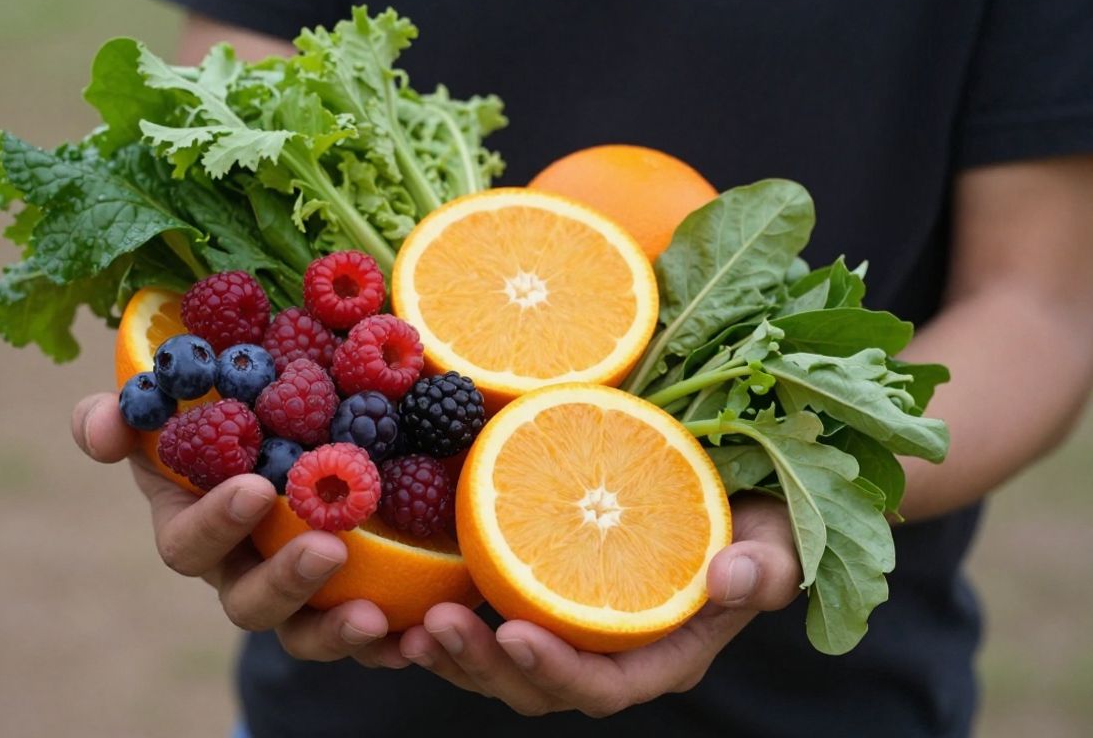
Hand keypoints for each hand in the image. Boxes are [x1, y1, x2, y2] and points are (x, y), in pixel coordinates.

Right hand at [71, 393, 409, 667]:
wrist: (308, 408)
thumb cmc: (234, 400)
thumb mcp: (183, 393)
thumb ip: (132, 405)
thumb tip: (103, 427)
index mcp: (196, 521)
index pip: (188, 543)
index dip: (215, 522)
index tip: (254, 488)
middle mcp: (241, 566)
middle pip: (248, 603)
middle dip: (284, 581)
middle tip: (328, 548)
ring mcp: (295, 591)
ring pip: (303, 633)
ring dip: (332, 629)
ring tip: (372, 615)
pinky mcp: (349, 598)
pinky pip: (364, 637)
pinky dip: (388, 644)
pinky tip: (414, 636)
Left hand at [398, 496, 799, 716]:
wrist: (727, 493)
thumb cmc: (758, 520)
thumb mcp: (776, 536)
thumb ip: (766, 563)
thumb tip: (733, 576)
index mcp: (659, 656)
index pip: (604, 687)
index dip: (559, 672)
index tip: (515, 634)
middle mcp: (606, 655)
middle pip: (536, 688)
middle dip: (483, 667)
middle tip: (438, 625)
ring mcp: (565, 629)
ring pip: (499, 665)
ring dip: (451, 653)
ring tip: (410, 627)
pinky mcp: (533, 596)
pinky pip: (484, 623)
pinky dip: (445, 618)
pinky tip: (404, 598)